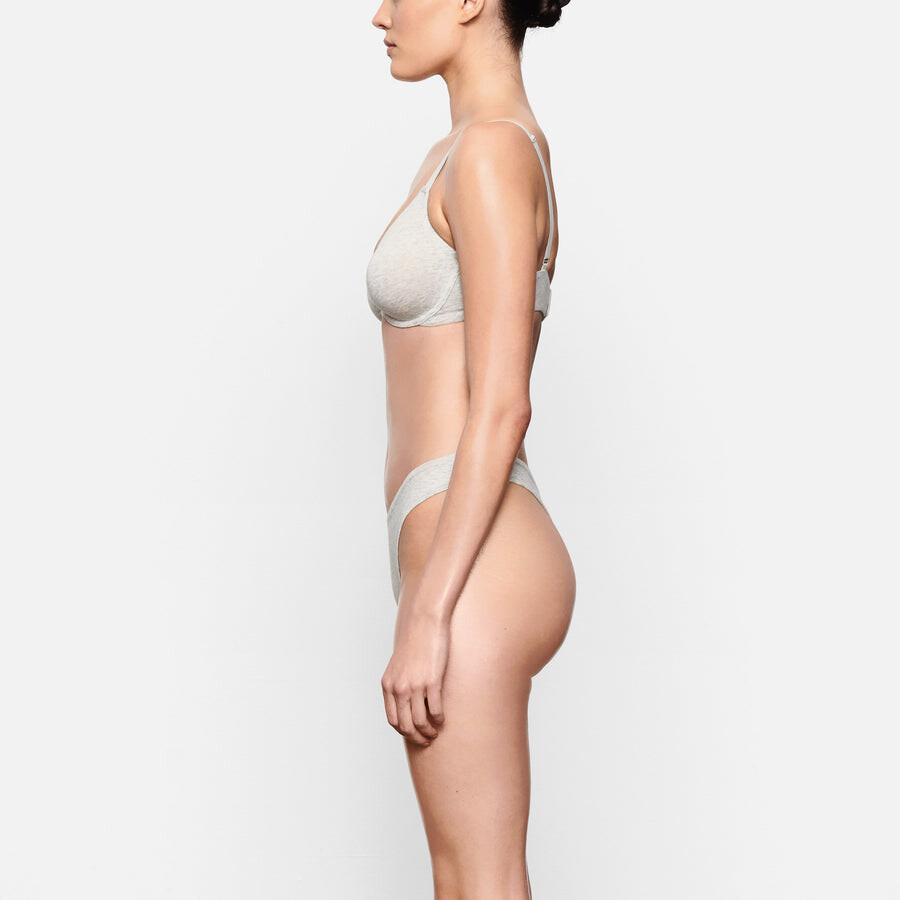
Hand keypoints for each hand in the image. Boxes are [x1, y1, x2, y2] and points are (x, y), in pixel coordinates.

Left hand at [381, 605, 448, 746]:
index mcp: (388, 685)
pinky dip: (438, 720)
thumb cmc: (414, 642)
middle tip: (426, 739)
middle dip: (416, 737)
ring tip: (435, 732)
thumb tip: (404, 701)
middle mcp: (399, 688)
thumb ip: (398, 683)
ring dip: (428, 732)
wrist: (424, 623)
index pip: (392, 719)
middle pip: (405, 725)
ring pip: (420, 722)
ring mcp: (415, 686)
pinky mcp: (432, 682)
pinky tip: (442, 719)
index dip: (404, 731)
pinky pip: (434, 710)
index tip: (413, 735)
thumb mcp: (398, 665)